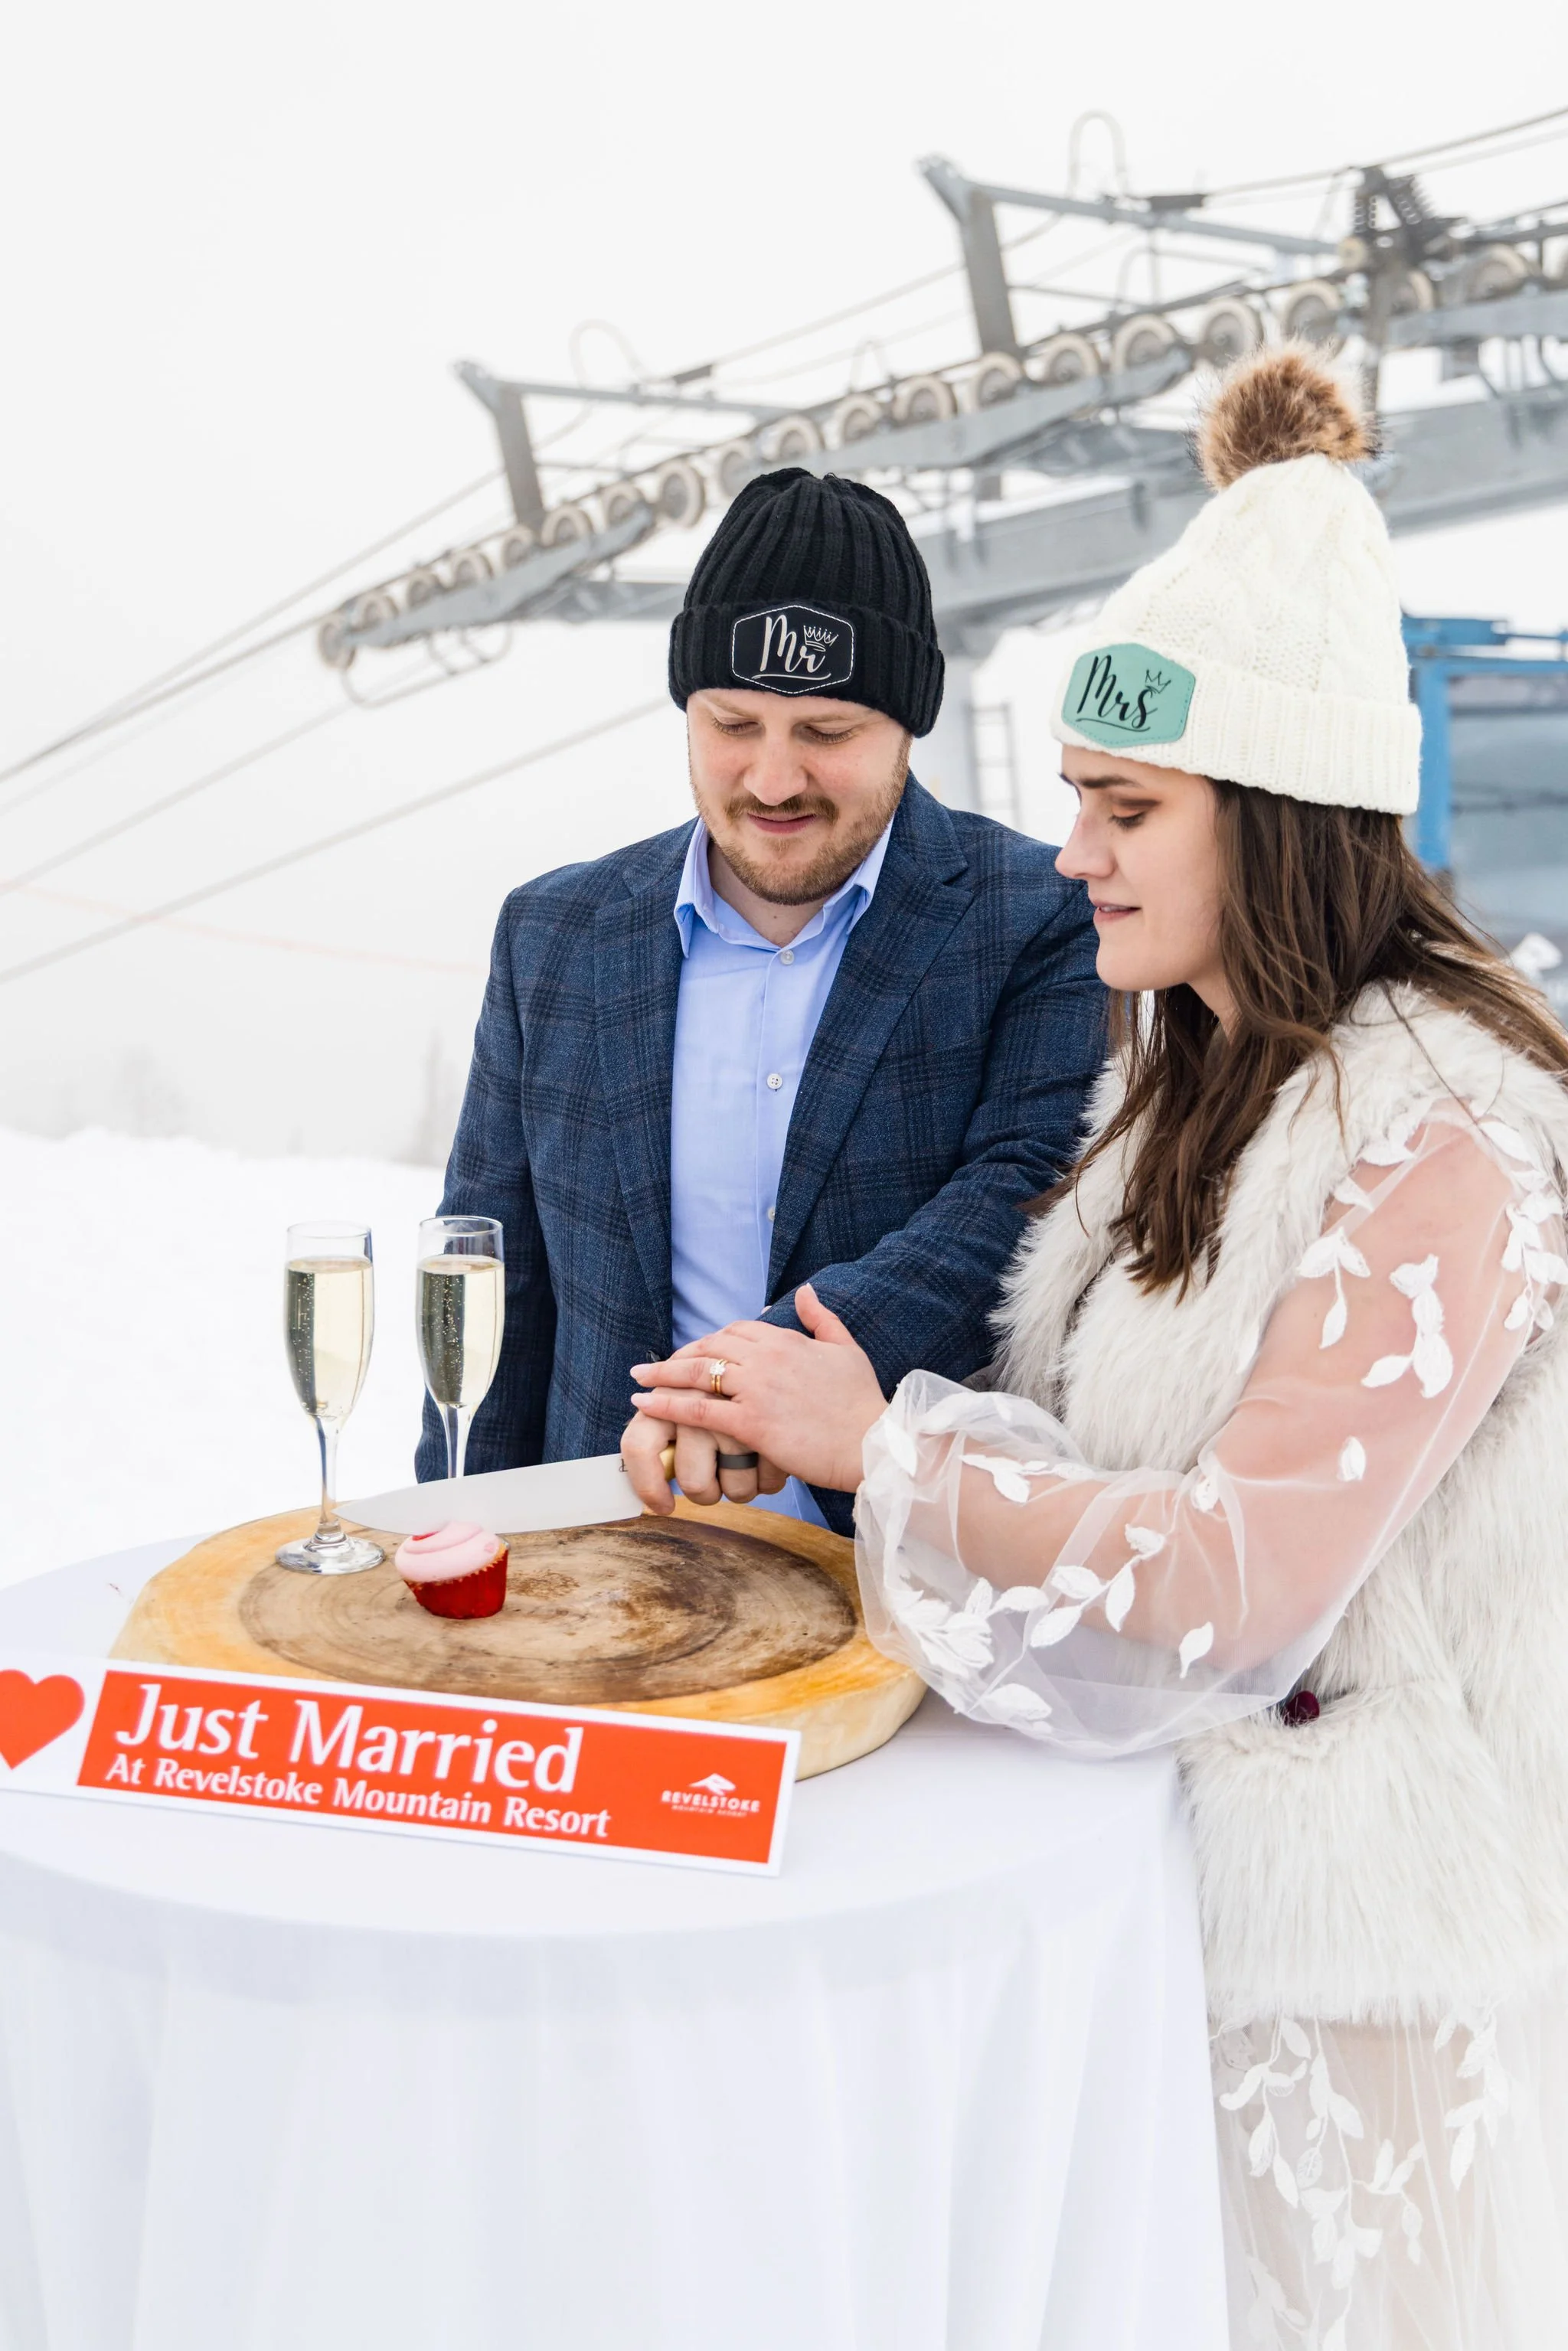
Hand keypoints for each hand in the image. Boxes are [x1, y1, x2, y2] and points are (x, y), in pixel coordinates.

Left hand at [630, 1286, 886, 1496]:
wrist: (873, 1443)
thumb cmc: (862, 1402)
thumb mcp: (845, 1348)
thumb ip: (821, 1318)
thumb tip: (806, 1289)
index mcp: (787, 1339)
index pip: (736, 1330)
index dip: (711, 1341)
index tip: (695, 1352)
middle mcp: (767, 1357)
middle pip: (710, 1346)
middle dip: (680, 1355)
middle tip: (656, 1367)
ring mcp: (757, 1388)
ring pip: (698, 1373)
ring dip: (662, 1374)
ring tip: (637, 1379)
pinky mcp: (751, 1422)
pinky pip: (699, 1409)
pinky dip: (667, 1405)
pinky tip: (644, 1405)